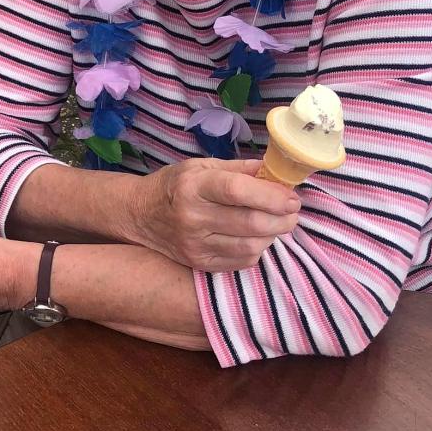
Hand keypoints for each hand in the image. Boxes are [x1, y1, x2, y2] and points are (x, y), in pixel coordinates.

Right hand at [130, 158, 300, 271]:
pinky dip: (256, 249)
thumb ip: (240, 169)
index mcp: (193, 186)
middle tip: (292, 212)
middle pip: (251, 223)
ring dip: (272, 235)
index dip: (272, 195)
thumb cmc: (175, 185)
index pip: (238, 191)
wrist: (139, 214)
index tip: (292, 197)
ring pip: (251, 246)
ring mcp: (195, 245)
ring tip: (274, 223)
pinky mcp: (199, 264)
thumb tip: (277, 173)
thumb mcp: (201, 167)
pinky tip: (254, 237)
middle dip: (282, 219)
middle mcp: (192, 218)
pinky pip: (242, 262)